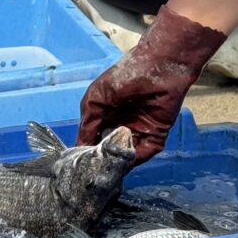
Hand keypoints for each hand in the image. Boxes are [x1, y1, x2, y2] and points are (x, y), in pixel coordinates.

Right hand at [77, 4, 227, 164]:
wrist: (160, 66)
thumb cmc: (125, 76)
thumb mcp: (96, 98)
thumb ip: (88, 124)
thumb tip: (81, 146)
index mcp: (106, 116)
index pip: (93, 140)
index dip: (86, 151)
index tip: (78, 165)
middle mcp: (121, 126)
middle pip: (109, 152)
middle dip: (101, 161)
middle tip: (92, 171)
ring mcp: (139, 132)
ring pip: (125, 156)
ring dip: (117, 163)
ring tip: (106, 168)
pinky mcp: (156, 135)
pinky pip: (144, 153)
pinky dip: (134, 160)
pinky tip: (123, 161)